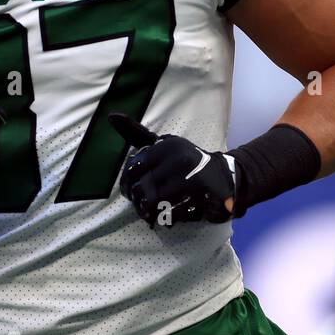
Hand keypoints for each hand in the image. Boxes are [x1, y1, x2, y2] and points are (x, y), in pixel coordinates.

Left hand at [108, 113, 235, 227]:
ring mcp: (192, 181)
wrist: (222, 176)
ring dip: (149, 211)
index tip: (129, 189)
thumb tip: (112, 116)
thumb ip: (137, 134)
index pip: (133, 168)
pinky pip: (172, 215)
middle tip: (140, 204)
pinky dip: (166, 218)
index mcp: (168, 146)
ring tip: (152, 211)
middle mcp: (180, 160)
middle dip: (138, 200)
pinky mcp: (202, 200)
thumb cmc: (183, 161)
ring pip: (154, 203)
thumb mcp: (163, 144)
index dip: (126, 182)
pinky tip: (169, 214)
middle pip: (142, 189)